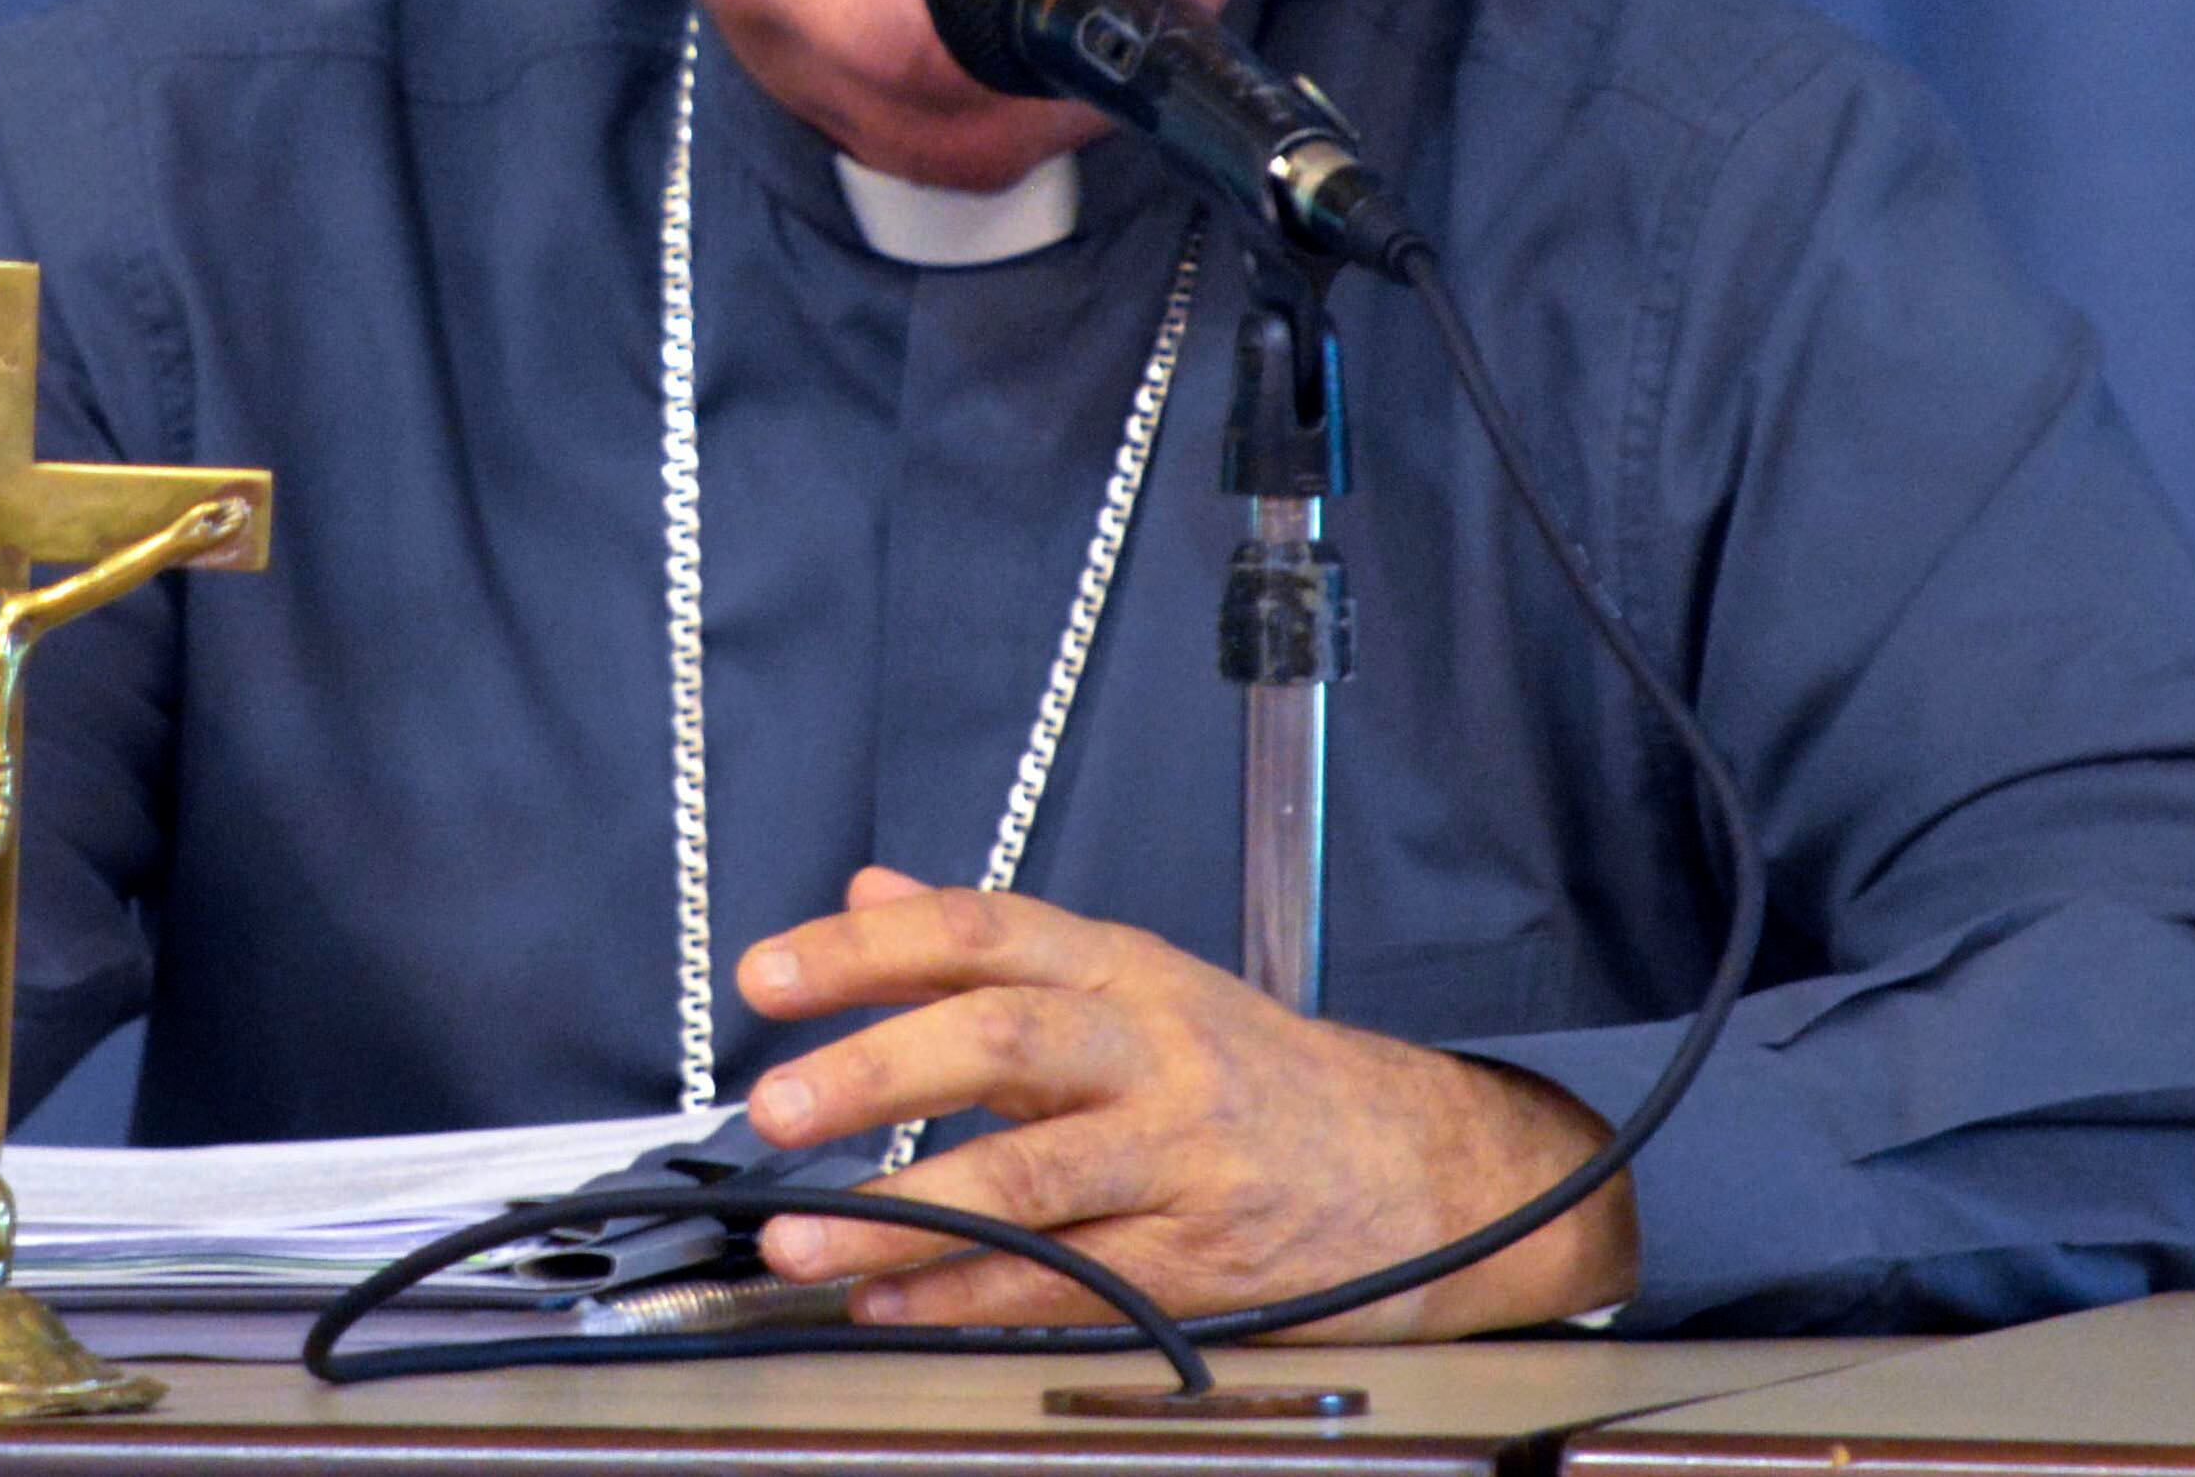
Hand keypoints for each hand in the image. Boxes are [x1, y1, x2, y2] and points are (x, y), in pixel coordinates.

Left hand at [736, 866, 1634, 1341]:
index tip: (766, 976)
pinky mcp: (1198, 1264)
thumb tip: (866, 890)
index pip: (982, 930)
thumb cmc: (1258, 1076)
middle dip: (879, 1068)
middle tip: (775, 1105)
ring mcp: (1179, 1159)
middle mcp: (1151, 1051)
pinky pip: (1068, 1283)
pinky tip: (889, 1304)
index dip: (868, 948)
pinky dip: (970, 1296)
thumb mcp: (1131, 981)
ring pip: (1030, 1181)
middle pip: (1006, 1039)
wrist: (1427, 1173)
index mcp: (1124, 970)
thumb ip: (990, 945)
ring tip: (800, 1239)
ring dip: (901, 1214)